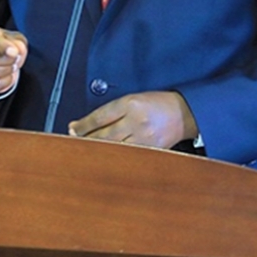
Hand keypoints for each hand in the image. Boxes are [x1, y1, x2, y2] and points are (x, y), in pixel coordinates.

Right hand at [0, 24, 27, 95]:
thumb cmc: (5, 45)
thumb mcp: (15, 39)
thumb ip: (18, 43)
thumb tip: (16, 52)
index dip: (1, 46)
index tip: (14, 52)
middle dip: (8, 60)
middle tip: (17, 60)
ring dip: (7, 71)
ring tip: (13, 67)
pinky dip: (5, 82)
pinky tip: (9, 76)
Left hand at [68, 91, 197, 148]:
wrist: (184, 113)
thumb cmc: (158, 103)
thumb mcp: (134, 98)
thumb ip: (113, 110)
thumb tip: (89, 123)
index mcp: (131, 104)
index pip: (100, 117)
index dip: (83, 125)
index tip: (72, 129)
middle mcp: (136, 121)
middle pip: (103, 134)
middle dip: (86, 139)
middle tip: (74, 142)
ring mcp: (143, 138)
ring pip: (113, 148)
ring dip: (97, 150)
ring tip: (85, 151)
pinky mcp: (149, 150)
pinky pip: (126, 156)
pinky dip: (114, 157)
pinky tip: (105, 158)